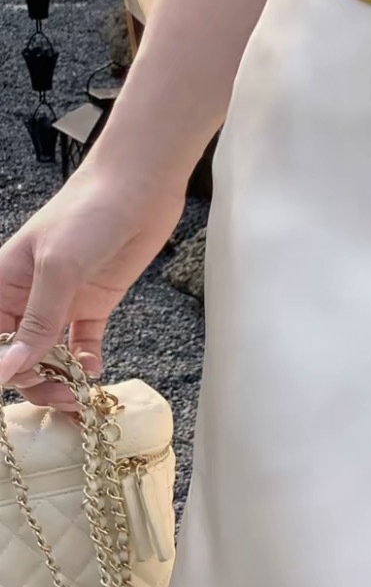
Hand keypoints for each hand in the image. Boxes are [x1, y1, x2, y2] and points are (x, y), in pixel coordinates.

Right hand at [0, 165, 185, 409]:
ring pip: (48, 355)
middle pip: (17, 354)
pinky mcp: (93, 304)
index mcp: (0, 284)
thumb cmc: (89, 213)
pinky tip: (94, 372)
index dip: (1, 366)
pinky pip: (82, 345)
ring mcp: (60, 303)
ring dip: (59, 379)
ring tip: (79, 395)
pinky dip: (85, 363)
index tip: (16, 384)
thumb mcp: (59, 266)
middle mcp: (25, 298)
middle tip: (61, 398)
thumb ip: (37, 319)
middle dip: (32, 380)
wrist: (140, 188)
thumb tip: (11, 365)